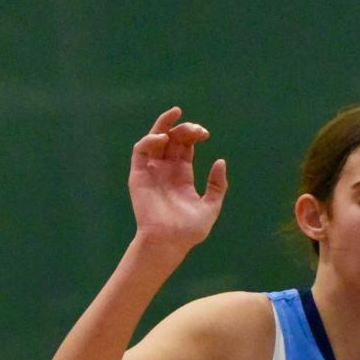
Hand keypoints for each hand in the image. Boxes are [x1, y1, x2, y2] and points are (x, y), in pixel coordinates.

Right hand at [129, 107, 226, 249]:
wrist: (169, 242)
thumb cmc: (189, 231)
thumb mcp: (210, 207)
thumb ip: (217, 186)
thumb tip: (221, 161)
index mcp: (181, 175)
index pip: (185, 146)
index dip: (193, 135)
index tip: (205, 134)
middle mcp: (166, 170)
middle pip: (172, 139)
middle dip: (184, 129)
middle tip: (197, 130)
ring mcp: (151, 170)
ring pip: (155, 138)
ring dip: (165, 125)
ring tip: (178, 117)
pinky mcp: (139, 174)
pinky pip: (141, 150)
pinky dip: (151, 140)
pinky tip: (164, 138)